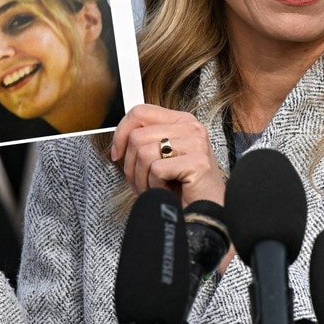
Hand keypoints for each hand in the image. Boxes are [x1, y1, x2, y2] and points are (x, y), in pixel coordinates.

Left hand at [110, 104, 225, 206]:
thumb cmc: (183, 186)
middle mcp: (191, 127)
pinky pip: (157, 170)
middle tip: (141, 182)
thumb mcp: (163, 155)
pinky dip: (155, 186)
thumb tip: (119, 140)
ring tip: (155, 188)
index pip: (140, 112)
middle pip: (137, 136)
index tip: (118, 154)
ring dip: (142, 179)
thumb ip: (146, 140)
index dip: (121, 133)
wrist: (205, 211)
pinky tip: (166, 191)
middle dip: (131, 166)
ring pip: (144, 153)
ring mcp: (196, 143)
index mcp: (181, 120)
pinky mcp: (197, 162)